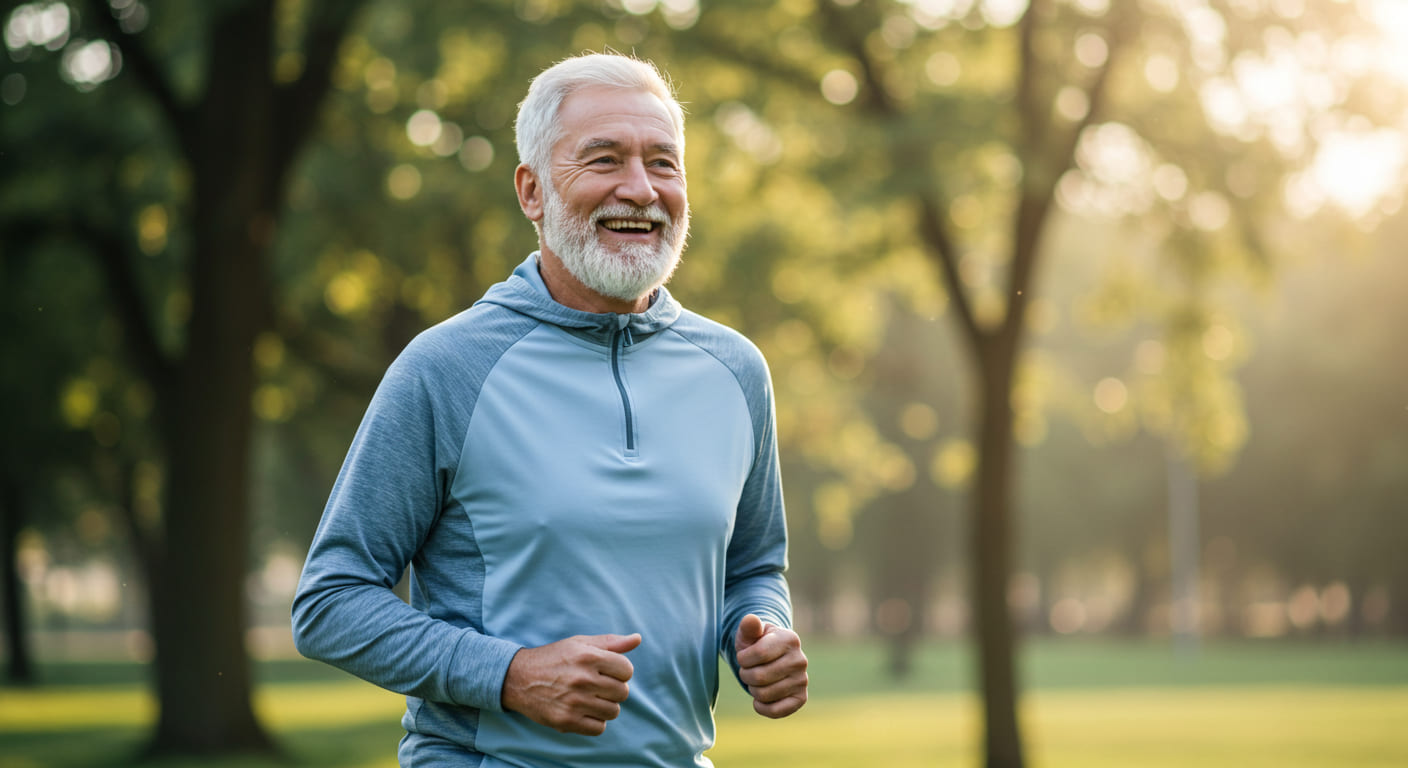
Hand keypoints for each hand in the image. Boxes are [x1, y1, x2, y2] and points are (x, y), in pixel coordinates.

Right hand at [501, 633, 640, 735]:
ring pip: (613, 711)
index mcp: (588, 657)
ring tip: (591, 699)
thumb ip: (610, 642)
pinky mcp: (566, 721)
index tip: (608, 672)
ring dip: (605, 707)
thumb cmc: (553, 658)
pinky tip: (584, 711)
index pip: (627, 670)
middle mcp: (582, 679)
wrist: (518, 678)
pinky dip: (595, 722)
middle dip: (614, 690)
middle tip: (598, 686)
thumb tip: (637, 638)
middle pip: (623, 692)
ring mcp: (574, 702)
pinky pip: (599, 728)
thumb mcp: (580, 643)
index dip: (621, 672)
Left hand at [735, 614, 807, 717]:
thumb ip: (748, 627)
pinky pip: (776, 711)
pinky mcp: (801, 698)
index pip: (758, 654)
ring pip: (764, 694)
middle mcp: (800, 659)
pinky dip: (761, 707)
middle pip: (760, 676)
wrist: (771, 659)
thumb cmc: (756, 644)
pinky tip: (760, 699)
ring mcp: (802, 680)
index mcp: (790, 639)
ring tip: (756, 681)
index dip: (743, 659)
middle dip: (745, 675)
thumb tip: (750, 620)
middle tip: (748, 670)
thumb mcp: (750, 634)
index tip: (743, 656)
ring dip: (752, 689)